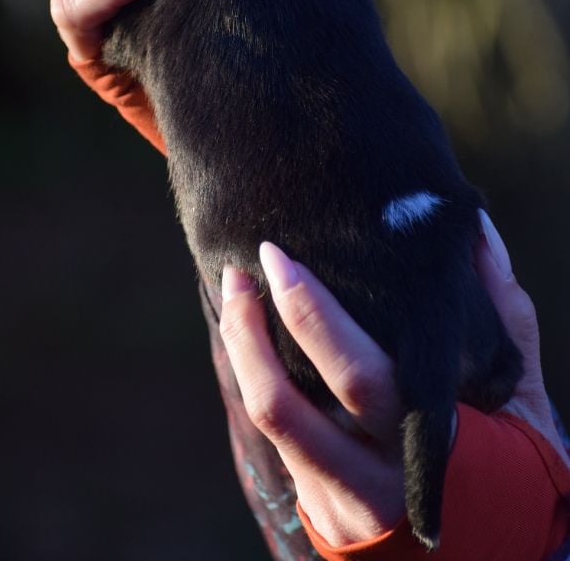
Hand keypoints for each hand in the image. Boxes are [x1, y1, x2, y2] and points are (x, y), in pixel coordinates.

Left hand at [219, 212, 564, 548]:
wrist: (495, 558)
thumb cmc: (518, 465)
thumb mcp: (525, 395)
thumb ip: (504, 313)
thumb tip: (477, 231)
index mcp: (429, 441)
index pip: (361, 374)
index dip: (312, 315)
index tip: (283, 260)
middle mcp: (376, 474)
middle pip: (292, 399)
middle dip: (258, 323)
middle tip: (253, 260)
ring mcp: (341, 494)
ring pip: (269, 417)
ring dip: (241, 345)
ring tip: (235, 286)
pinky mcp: (320, 503)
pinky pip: (275, 431)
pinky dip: (254, 371)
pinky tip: (250, 328)